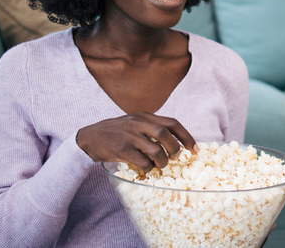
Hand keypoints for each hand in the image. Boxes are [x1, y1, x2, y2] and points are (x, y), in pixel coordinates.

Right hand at [76, 112, 196, 171]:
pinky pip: (142, 161)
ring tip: (160, 165)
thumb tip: (176, 142)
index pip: (172, 123)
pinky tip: (146, 169)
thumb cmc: (116, 133)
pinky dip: (148, 168)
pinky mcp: (121, 150)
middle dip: (175, 149)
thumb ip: (152, 128)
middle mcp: (138, 123)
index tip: (195, 149)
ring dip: (162, 161)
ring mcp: (129, 136)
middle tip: (176, 158)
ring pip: (155, 149)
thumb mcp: (135, 123)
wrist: (90, 137)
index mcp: (145, 116)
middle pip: (165, 134)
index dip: (187, 136)